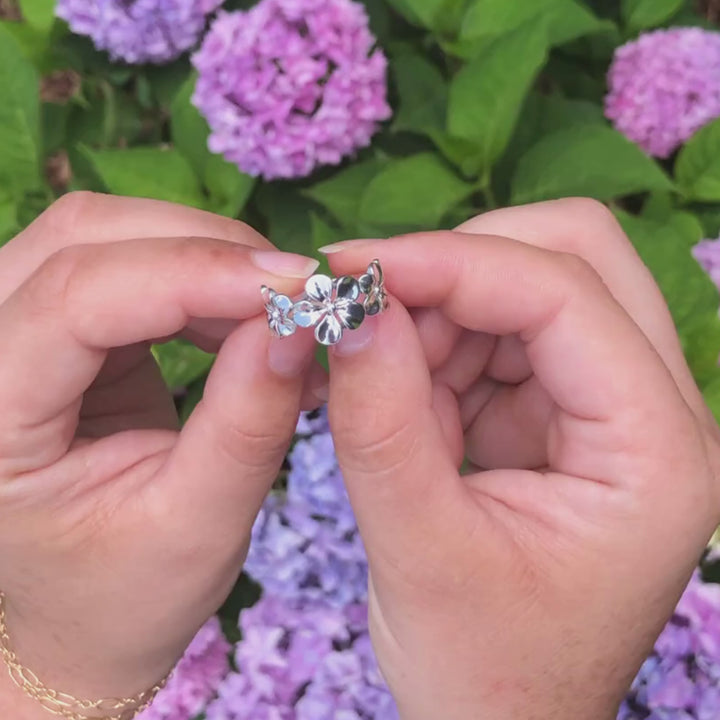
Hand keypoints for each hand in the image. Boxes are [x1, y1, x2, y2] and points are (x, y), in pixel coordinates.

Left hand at [0, 192, 324, 716]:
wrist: (77, 615)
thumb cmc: (127, 594)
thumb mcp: (200, 525)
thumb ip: (248, 422)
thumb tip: (298, 322)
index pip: (75, 299)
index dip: (193, 275)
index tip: (297, 286)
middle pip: (84, 238)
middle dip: (207, 251)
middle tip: (301, 293)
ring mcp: (6, 331)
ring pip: (103, 234)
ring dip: (205, 257)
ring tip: (279, 315)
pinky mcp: (52, 328)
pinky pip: (124, 262)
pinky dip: (197, 278)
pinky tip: (245, 321)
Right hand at [323, 198, 719, 719]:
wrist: (504, 718)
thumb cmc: (482, 668)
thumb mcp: (419, 552)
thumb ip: (380, 424)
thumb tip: (352, 307)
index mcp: (655, 452)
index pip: (564, 295)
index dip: (450, 263)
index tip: (350, 269)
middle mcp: (654, 411)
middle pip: (574, 255)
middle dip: (461, 268)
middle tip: (374, 314)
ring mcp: (611, 403)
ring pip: (529, 283)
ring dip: (442, 314)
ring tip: (388, 392)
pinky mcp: (565, 409)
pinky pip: (499, 331)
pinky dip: (441, 347)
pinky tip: (412, 409)